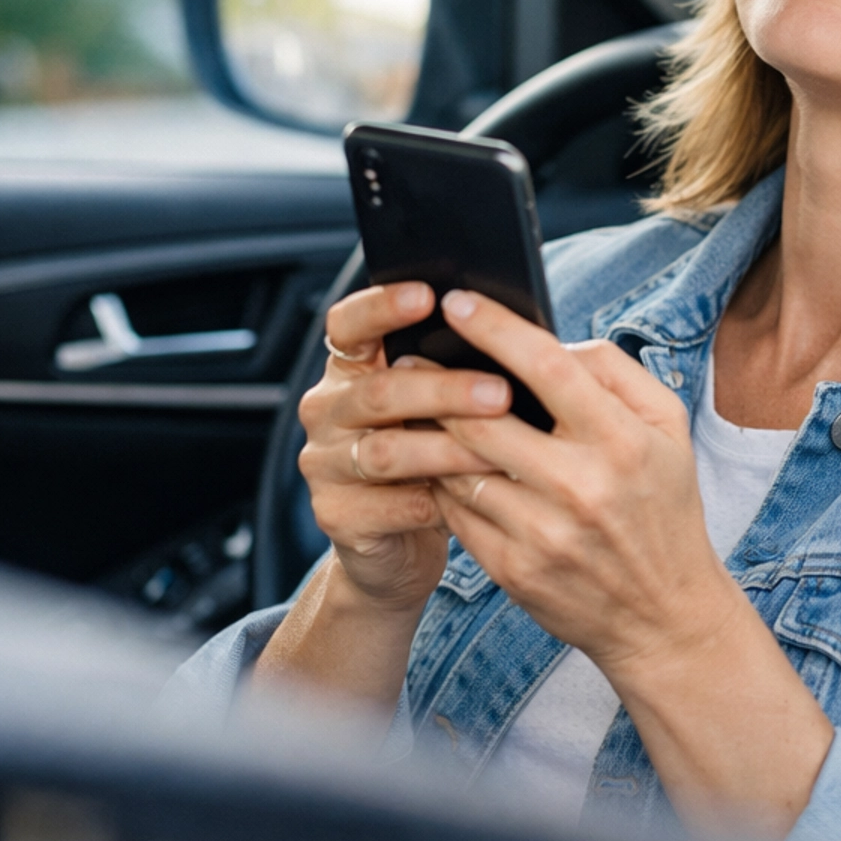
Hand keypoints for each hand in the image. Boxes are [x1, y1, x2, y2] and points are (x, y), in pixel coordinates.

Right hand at [296, 279, 513, 614]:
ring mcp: (323, 464)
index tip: (428, 295)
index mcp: (349, 369)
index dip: (382, 306)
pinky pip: (391, 506)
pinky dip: (439, 503)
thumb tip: (518, 334)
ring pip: (385, 451)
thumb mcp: (438, 409)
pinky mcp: (336, 515)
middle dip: (444, 389)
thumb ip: (453, 372)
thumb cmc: (433, 459)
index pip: (348, 324)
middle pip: (378, 390)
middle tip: (501, 393)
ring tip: (499, 452)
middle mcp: (326, 409)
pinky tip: (478, 499)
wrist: (398, 545)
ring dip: (447, 450)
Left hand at [436, 291, 832, 839]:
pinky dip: (440, 481)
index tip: (458, 302)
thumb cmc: (664, 509)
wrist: (665, 617)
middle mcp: (582, 486)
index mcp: (623, 441)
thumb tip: (550, 342)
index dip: (496, 328)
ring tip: (416, 406)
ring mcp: (543, 533)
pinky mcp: (514, 570)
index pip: (547, 367)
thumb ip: (615, 372)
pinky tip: (436, 463)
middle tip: (414, 356)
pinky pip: (456, 511)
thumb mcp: (670, 430)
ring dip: (429, 431)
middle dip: (439, 380)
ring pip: (458, 465)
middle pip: (483, 418)